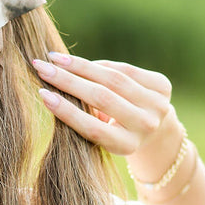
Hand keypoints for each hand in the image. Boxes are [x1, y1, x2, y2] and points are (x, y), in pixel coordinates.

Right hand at [32, 52, 175, 157]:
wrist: (153, 129)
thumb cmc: (113, 131)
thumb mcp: (100, 134)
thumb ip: (83, 117)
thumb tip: (53, 90)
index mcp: (126, 145)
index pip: (93, 128)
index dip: (66, 111)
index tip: (41, 94)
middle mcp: (146, 126)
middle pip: (102, 98)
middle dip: (67, 81)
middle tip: (41, 68)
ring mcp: (157, 105)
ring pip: (113, 79)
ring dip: (79, 66)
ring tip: (54, 59)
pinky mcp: (163, 86)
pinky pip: (124, 69)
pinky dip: (99, 65)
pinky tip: (77, 62)